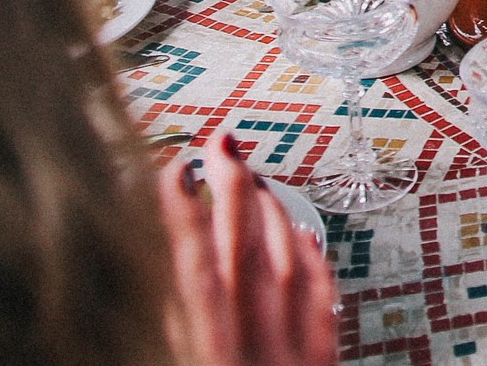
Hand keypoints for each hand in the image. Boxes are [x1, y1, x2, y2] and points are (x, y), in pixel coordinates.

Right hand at [160, 129, 338, 365]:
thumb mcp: (171, 365)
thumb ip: (174, 321)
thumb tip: (164, 262)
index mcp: (204, 351)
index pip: (192, 265)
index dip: (182, 211)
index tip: (176, 169)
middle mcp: (249, 346)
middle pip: (244, 248)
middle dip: (232, 187)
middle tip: (221, 142)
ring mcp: (291, 353)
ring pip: (288, 263)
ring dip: (271, 213)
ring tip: (254, 180)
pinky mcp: (321, 363)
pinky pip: (322, 299)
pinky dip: (311, 258)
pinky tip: (303, 233)